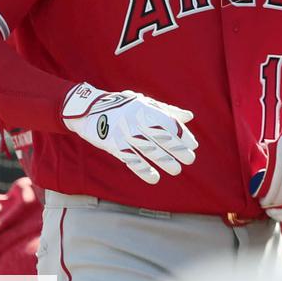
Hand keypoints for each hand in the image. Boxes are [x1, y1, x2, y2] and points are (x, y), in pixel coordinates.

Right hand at [61, 82, 197, 183]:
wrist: (89, 109)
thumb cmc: (122, 105)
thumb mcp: (144, 102)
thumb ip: (167, 110)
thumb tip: (190, 117)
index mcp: (145, 108)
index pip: (168, 122)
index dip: (182, 134)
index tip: (193, 144)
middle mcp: (135, 120)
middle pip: (160, 137)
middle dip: (177, 149)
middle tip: (190, 159)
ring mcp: (124, 133)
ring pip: (147, 150)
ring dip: (164, 161)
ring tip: (177, 170)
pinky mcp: (113, 145)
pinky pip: (130, 159)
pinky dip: (142, 170)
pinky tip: (154, 178)